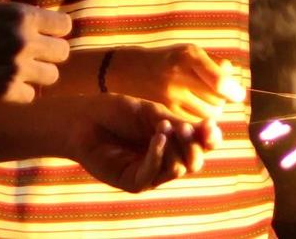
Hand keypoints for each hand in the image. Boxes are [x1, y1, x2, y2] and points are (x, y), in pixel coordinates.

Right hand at [0, 0, 71, 101]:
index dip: (56, 29)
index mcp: (22, 16)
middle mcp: (26, 42)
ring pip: (52, 76)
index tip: (48, 32)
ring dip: (40, 72)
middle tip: (37, 53)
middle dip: (51, 51)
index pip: (64, 26)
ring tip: (25, 70)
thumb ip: (13, 15)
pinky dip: (23, 91)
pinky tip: (10, 84)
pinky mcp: (5, 92)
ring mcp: (17, 69)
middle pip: (63, 52)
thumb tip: (31, 21)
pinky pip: (31, 95)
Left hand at [67, 95, 223, 192]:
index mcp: (175, 143)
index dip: (211, 138)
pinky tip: (157, 137)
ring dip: (175, 147)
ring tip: (163, 126)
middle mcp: (166, 160)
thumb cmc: (117, 112)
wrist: (84, 117)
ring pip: (177, 169)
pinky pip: (153, 174)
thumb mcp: (153, 114)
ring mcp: (150, 173)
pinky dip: (159, 154)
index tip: (210, 125)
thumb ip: (178, 124)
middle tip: (186, 127)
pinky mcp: (133, 182)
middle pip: (195, 161)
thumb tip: (209, 130)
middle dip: (194, 145)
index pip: (203, 146)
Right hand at [106, 44, 235, 121]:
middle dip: (223, 100)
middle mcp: (179, 77)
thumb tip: (234, 82)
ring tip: (205, 101)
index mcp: (189, 56)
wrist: (130, 70)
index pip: (220, 82)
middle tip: (219, 96)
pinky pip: (194, 122)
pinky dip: (200, 119)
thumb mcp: (191, 52)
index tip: (238, 94)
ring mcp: (171, 96)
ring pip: (207, 115)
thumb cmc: (169, 59)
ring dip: (213, 111)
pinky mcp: (165, 112)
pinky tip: (194, 110)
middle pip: (217, 100)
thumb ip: (216, 65)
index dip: (234, 91)